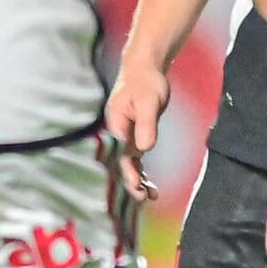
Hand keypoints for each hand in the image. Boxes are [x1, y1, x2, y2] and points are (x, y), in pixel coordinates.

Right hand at [104, 57, 169, 199]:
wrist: (144, 70)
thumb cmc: (146, 82)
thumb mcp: (149, 102)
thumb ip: (147, 125)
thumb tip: (144, 148)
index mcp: (115, 125)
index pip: (120, 153)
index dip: (127, 171)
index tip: (136, 186)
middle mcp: (116, 133)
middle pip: (121, 162)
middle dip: (131, 181)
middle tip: (142, 197)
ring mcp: (124, 136)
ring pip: (128, 163)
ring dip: (138, 180)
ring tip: (151, 196)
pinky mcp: (133, 135)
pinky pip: (135, 158)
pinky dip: (141, 172)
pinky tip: (150, 186)